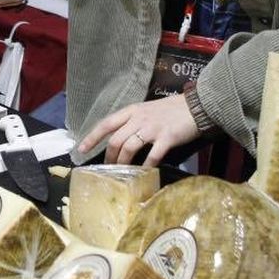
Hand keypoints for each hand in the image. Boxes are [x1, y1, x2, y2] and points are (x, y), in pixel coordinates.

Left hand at [78, 94, 201, 166]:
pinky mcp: (167, 137)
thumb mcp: (147, 110)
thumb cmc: (171, 110)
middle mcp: (139, 118)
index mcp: (132, 111)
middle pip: (115, 140)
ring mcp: (153, 128)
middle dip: (108, 157)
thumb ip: (134, 122)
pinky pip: (152, 155)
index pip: (106, 123)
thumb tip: (120, 140)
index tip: (81, 149)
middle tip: (107, 168)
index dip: (92, 137)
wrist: (196, 106)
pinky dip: (146, 165)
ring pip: (129, 147)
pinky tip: (144, 173)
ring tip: (121, 173)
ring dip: (123, 163)